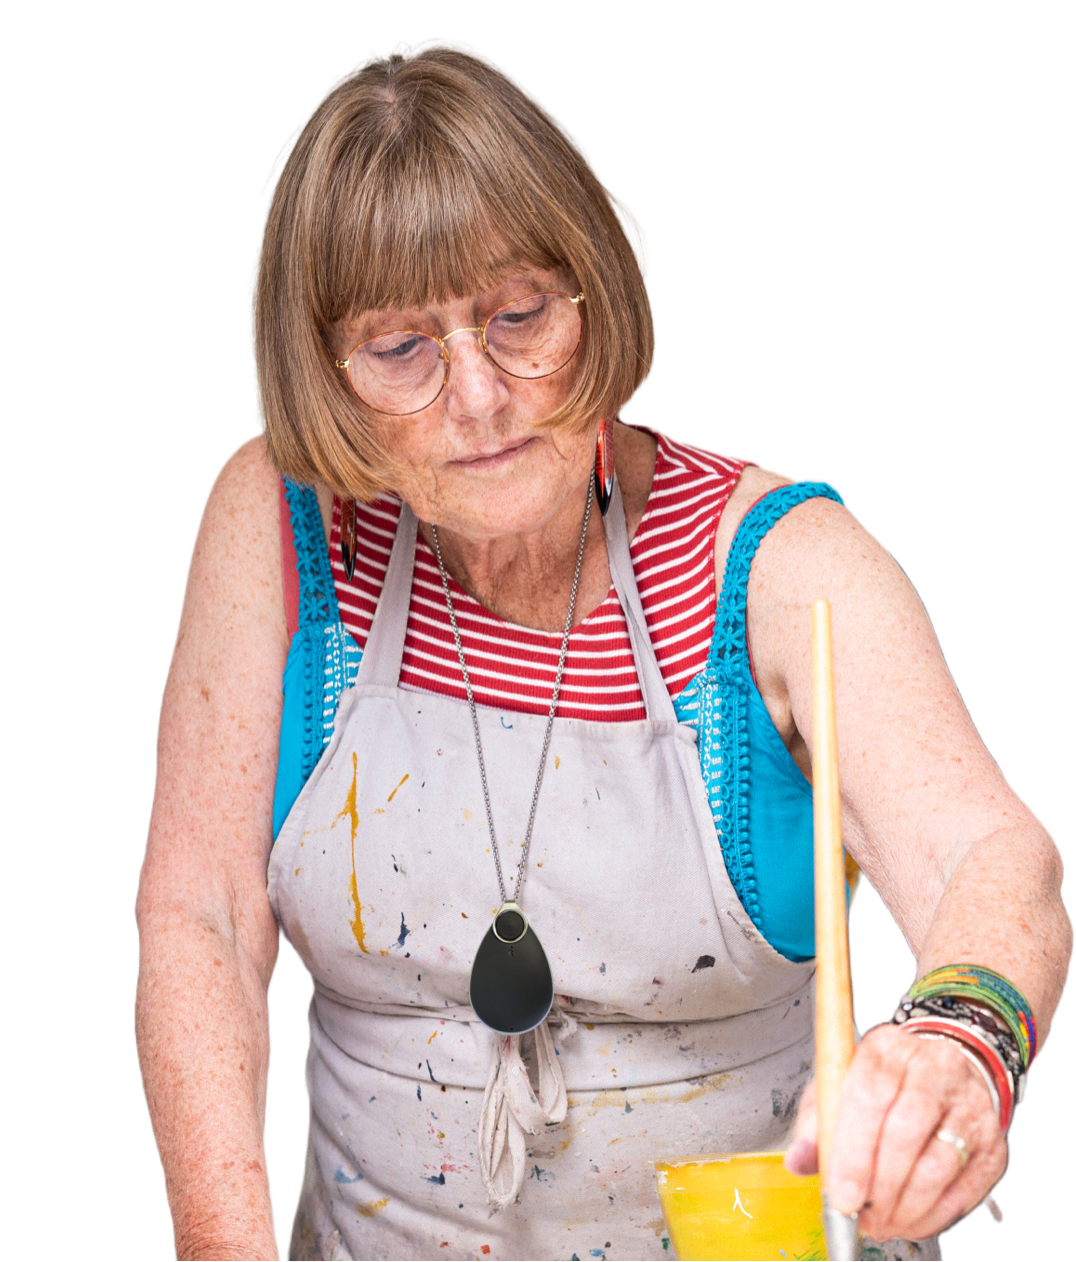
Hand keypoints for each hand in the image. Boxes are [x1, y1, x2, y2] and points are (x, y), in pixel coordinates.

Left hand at [784, 1024, 1008, 1240]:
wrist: (942, 1068)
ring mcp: (970, 1105)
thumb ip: (817, 1122)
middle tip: (862, 1215)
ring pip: (938, 1166)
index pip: (870, 1096)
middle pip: (905, 1133)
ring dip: (906, 1207)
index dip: (854, 1153)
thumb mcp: (841, 1084)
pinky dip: (935, 1216)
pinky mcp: (993, 1141)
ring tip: (882, 1222)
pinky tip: (911, 1221)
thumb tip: (799, 1160)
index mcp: (888, 1048)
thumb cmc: (885, 1081)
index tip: (842, 1195)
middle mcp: (935, 1068)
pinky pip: (966, 1190)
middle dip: (879, 1186)